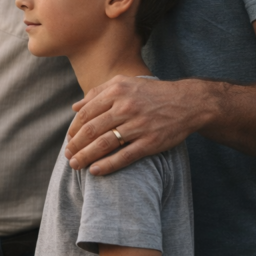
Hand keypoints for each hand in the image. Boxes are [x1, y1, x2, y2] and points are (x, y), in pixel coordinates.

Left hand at [65, 76, 198, 175]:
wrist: (187, 103)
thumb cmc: (152, 93)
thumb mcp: (125, 83)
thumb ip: (98, 92)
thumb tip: (75, 107)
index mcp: (117, 91)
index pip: (86, 113)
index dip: (74, 128)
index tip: (69, 139)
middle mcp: (126, 107)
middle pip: (91, 130)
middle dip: (75, 145)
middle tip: (68, 155)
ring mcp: (138, 125)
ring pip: (104, 144)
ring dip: (85, 157)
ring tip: (75, 165)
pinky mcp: (150, 142)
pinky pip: (124, 156)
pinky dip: (107, 165)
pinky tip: (95, 171)